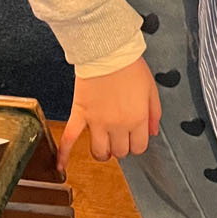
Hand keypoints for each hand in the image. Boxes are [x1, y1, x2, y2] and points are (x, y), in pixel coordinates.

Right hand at [57, 56, 161, 172]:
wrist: (107, 52)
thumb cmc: (130, 67)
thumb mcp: (151, 89)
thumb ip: (154, 113)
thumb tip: (153, 132)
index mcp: (137, 119)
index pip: (138, 147)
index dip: (136, 144)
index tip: (134, 139)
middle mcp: (118, 125)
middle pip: (120, 151)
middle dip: (121, 147)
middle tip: (119, 138)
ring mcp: (97, 122)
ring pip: (99, 151)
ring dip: (102, 153)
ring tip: (103, 148)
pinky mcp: (80, 114)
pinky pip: (70, 138)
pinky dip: (64, 154)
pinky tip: (62, 165)